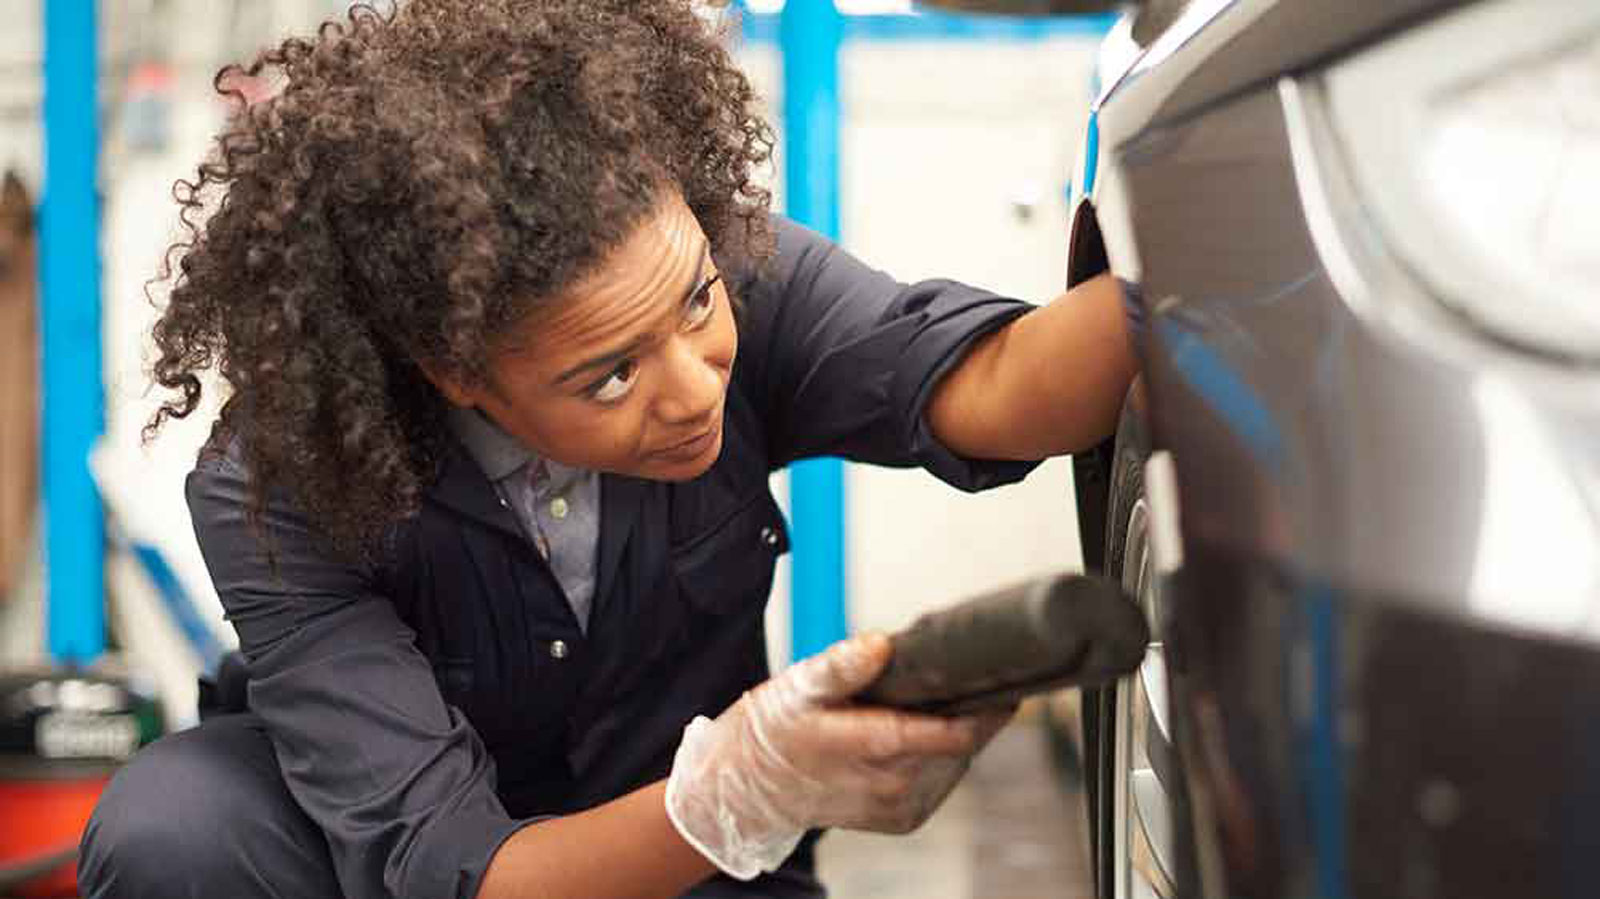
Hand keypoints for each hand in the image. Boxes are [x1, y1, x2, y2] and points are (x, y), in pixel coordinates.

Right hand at [664, 633, 1012, 879]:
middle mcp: (894, 785)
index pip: (957, 734)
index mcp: (875, 749)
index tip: (1004, 679)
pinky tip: (913, 734)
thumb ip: (844, 666)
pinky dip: (938, 754)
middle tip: (951, 676)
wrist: (749, 787)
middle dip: (966, 709)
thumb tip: (881, 644)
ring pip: (956, 761)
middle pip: (964, 744)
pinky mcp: (902, 818)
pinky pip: (940, 778)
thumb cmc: (775, 731)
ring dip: (952, 732)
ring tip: (922, 704)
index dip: (988, 707)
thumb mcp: (800, 686)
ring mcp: (900, 807)